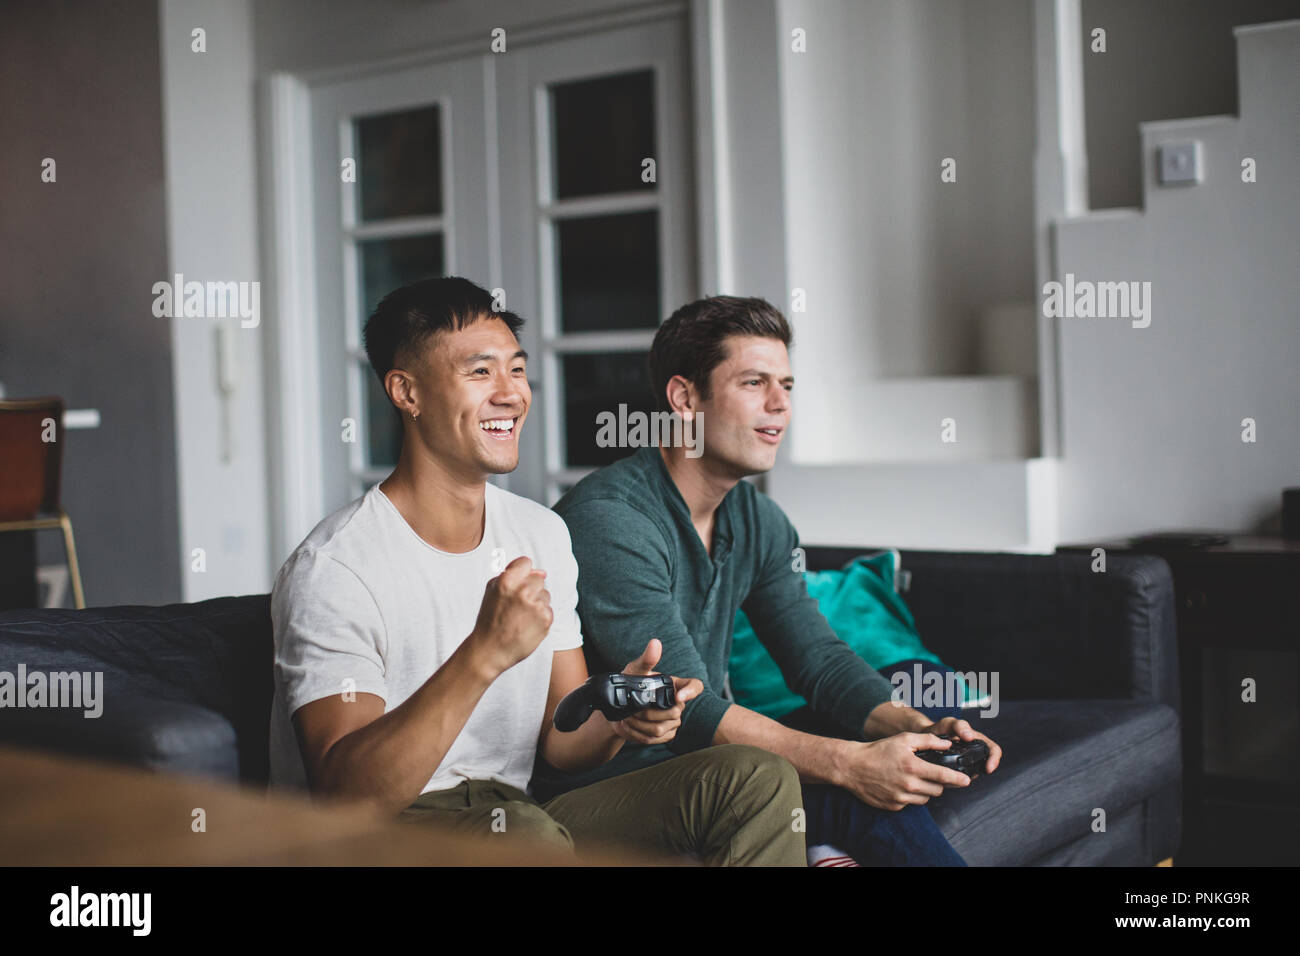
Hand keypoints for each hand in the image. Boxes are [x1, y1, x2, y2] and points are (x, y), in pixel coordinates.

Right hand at [468, 556, 552, 676]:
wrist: (490, 650)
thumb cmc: (490, 620)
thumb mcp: (492, 591)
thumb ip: (512, 574)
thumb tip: (541, 572)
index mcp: (507, 581)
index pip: (526, 562)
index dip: (522, 572)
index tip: (518, 583)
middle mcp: (523, 591)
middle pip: (538, 579)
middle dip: (530, 589)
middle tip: (517, 605)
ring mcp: (536, 605)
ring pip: (545, 594)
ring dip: (536, 603)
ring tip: (521, 616)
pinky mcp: (546, 619)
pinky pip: (549, 609)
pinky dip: (540, 616)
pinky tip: (527, 624)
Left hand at [607, 639, 701, 745]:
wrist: (618, 707)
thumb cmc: (629, 684)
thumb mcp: (635, 671)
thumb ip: (646, 660)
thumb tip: (655, 643)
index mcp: (674, 685)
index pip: (695, 686)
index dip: (691, 692)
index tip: (678, 696)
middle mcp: (677, 703)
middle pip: (675, 712)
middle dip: (649, 712)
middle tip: (632, 709)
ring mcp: (672, 720)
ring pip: (661, 728)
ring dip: (640, 724)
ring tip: (626, 717)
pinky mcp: (664, 734)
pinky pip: (655, 739)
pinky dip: (637, 734)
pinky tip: (628, 726)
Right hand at [836, 732, 971, 810]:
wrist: (852, 767)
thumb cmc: (878, 751)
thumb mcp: (903, 739)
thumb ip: (928, 740)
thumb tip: (947, 744)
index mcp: (913, 766)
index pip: (943, 776)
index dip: (958, 779)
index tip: (967, 781)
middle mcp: (909, 785)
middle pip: (938, 790)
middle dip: (939, 783)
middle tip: (932, 774)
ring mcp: (901, 798)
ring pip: (926, 798)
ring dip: (925, 791)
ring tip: (914, 779)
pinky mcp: (894, 806)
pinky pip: (911, 804)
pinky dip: (911, 796)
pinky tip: (901, 785)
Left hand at [915, 716, 1001, 775]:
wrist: (925, 736)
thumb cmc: (940, 728)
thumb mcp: (949, 723)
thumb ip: (960, 726)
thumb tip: (970, 736)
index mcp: (977, 740)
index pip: (994, 750)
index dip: (994, 759)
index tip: (989, 768)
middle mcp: (975, 752)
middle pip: (985, 765)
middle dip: (979, 771)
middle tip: (972, 775)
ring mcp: (967, 762)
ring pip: (973, 774)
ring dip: (967, 777)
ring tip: (959, 777)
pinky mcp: (956, 770)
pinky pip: (961, 778)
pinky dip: (957, 780)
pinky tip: (950, 780)